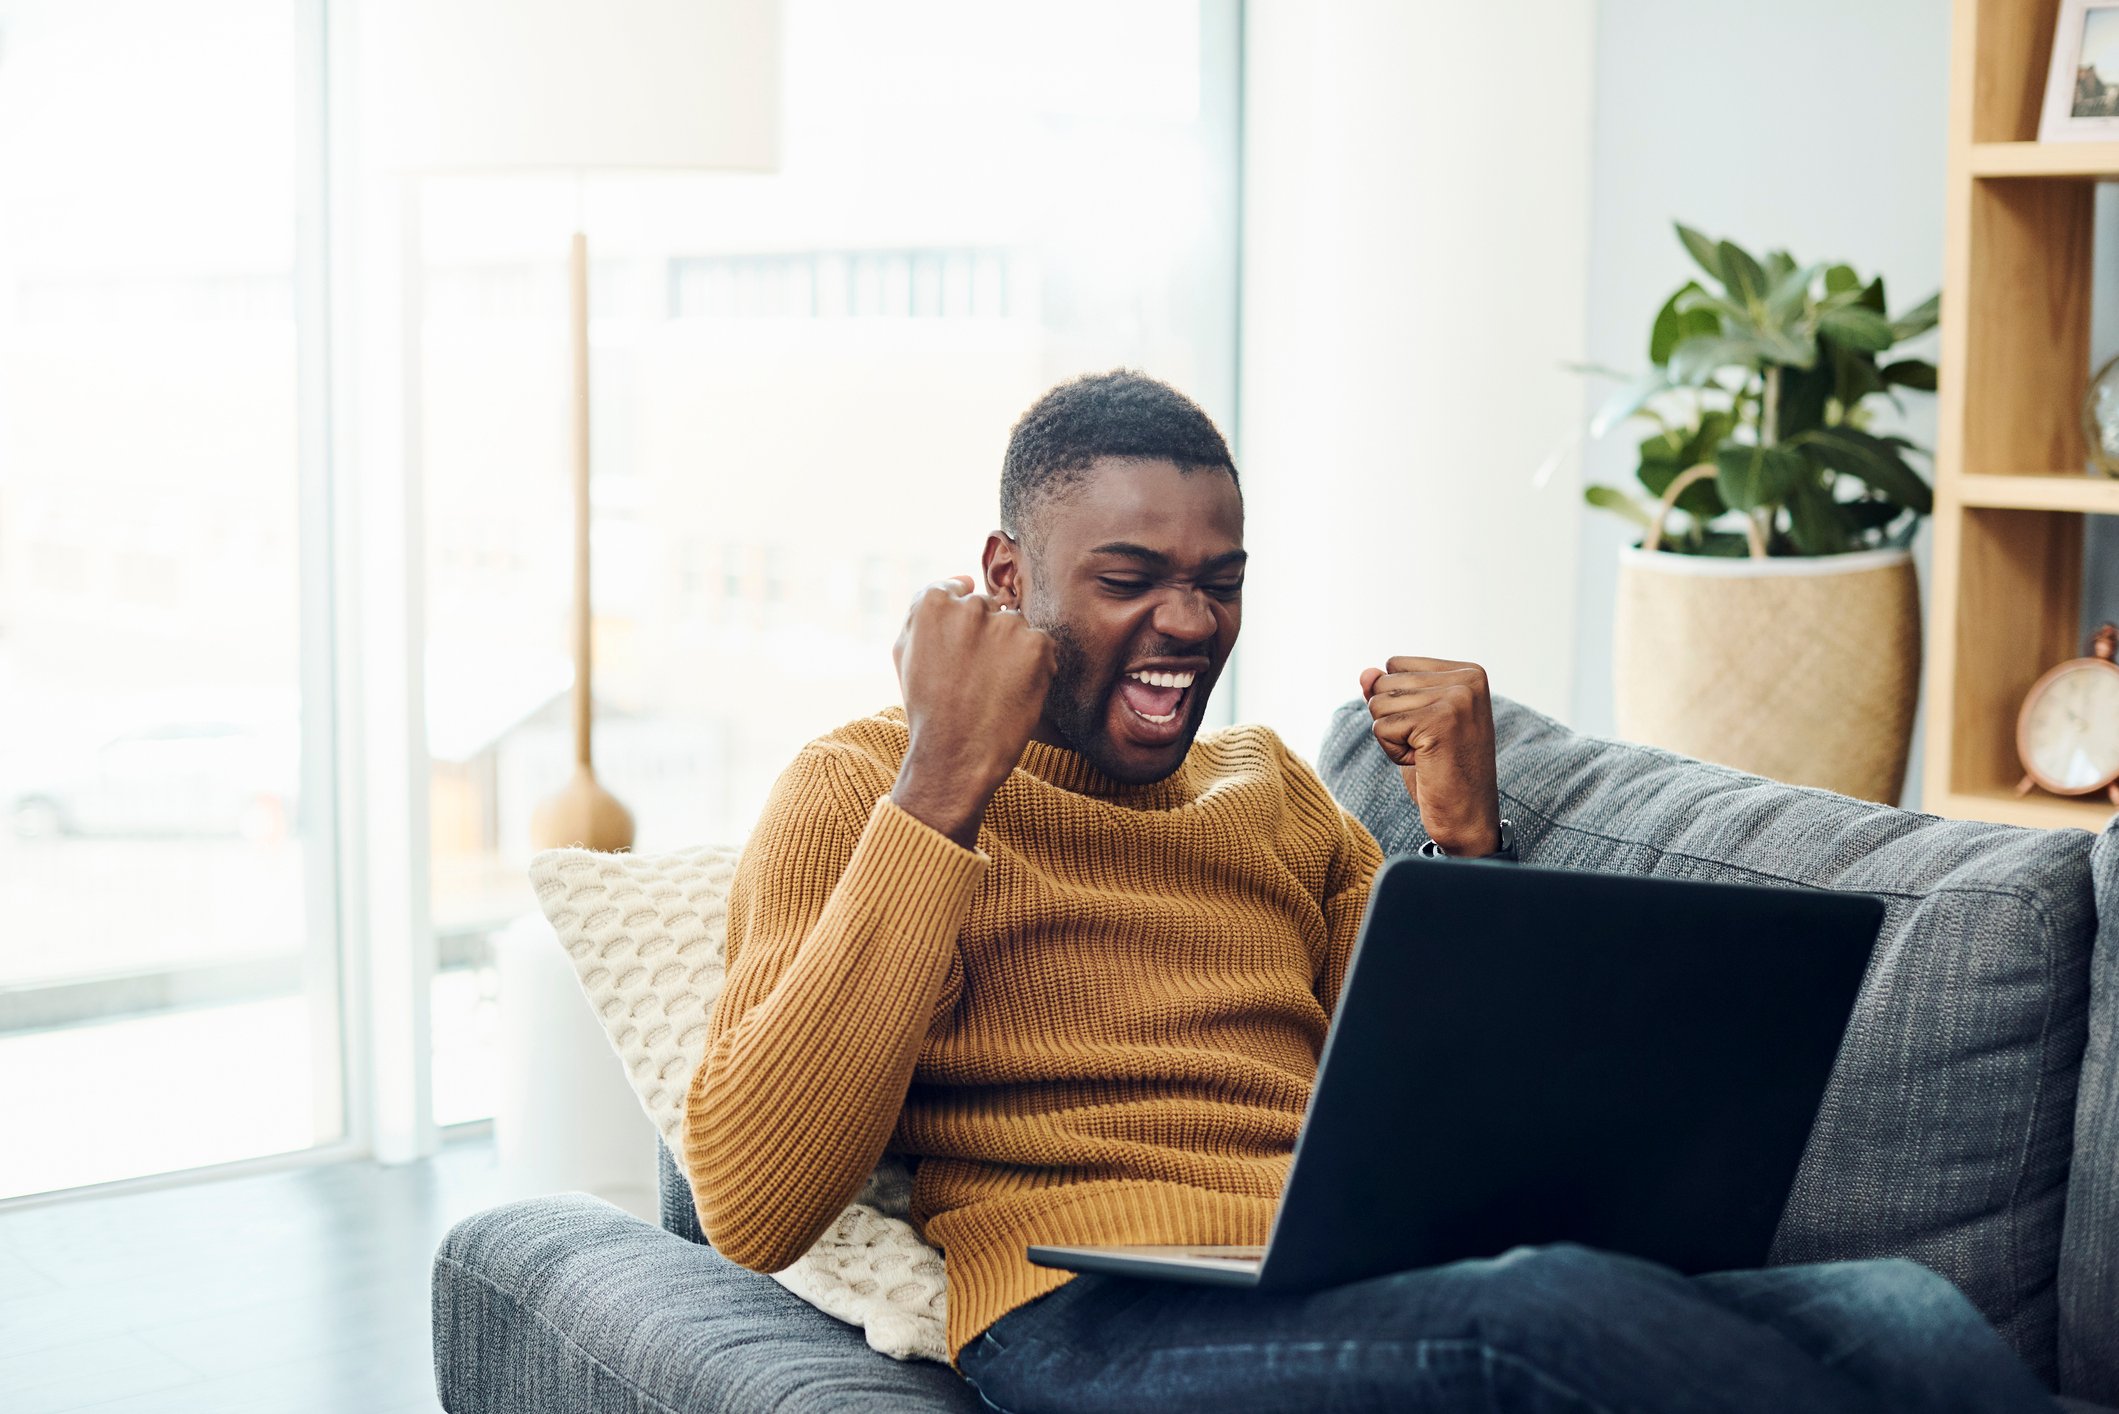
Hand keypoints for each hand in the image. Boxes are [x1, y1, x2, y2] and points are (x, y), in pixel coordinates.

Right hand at [891, 576, 1056, 847]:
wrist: (953, 757)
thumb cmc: (926, 708)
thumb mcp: (905, 653)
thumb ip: (925, 608)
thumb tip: (962, 579)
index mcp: (932, 603)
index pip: (956, 592)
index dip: (960, 629)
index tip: (960, 657)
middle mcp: (970, 606)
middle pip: (989, 609)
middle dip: (987, 638)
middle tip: (975, 681)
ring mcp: (1005, 624)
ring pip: (1016, 626)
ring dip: (1012, 651)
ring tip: (993, 689)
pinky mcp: (1036, 645)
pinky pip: (1042, 645)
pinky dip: (1035, 666)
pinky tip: (1013, 693)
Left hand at [1359, 657, 1501, 856]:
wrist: (1467, 818)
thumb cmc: (1440, 771)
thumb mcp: (1411, 723)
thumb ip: (1388, 692)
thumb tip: (1364, 673)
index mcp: (1468, 672)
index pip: (1395, 665)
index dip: (1399, 702)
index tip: (1431, 730)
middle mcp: (1467, 679)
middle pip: (1384, 682)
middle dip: (1393, 720)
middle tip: (1429, 747)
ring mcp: (1457, 698)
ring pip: (1379, 704)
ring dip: (1393, 737)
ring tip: (1427, 755)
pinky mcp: (1440, 722)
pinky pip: (1382, 727)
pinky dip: (1393, 752)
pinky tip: (1424, 763)